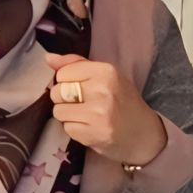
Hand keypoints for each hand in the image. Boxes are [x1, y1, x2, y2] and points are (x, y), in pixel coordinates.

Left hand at [44, 54, 165, 168]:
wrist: (144, 134)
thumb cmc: (123, 102)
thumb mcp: (106, 76)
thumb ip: (77, 64)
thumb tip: (48, 58)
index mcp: (106, 71)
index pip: (63, 73)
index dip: (66, 81)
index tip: (80, 88)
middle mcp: (102, 90)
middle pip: (57, 92)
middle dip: (64, 99)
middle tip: (83, 104)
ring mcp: (98, 114)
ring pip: (58, 111)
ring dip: (68, 116)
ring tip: (86, 116)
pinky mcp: (93, 134)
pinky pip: (67, 128)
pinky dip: (75, 129)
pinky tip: (90, 128)